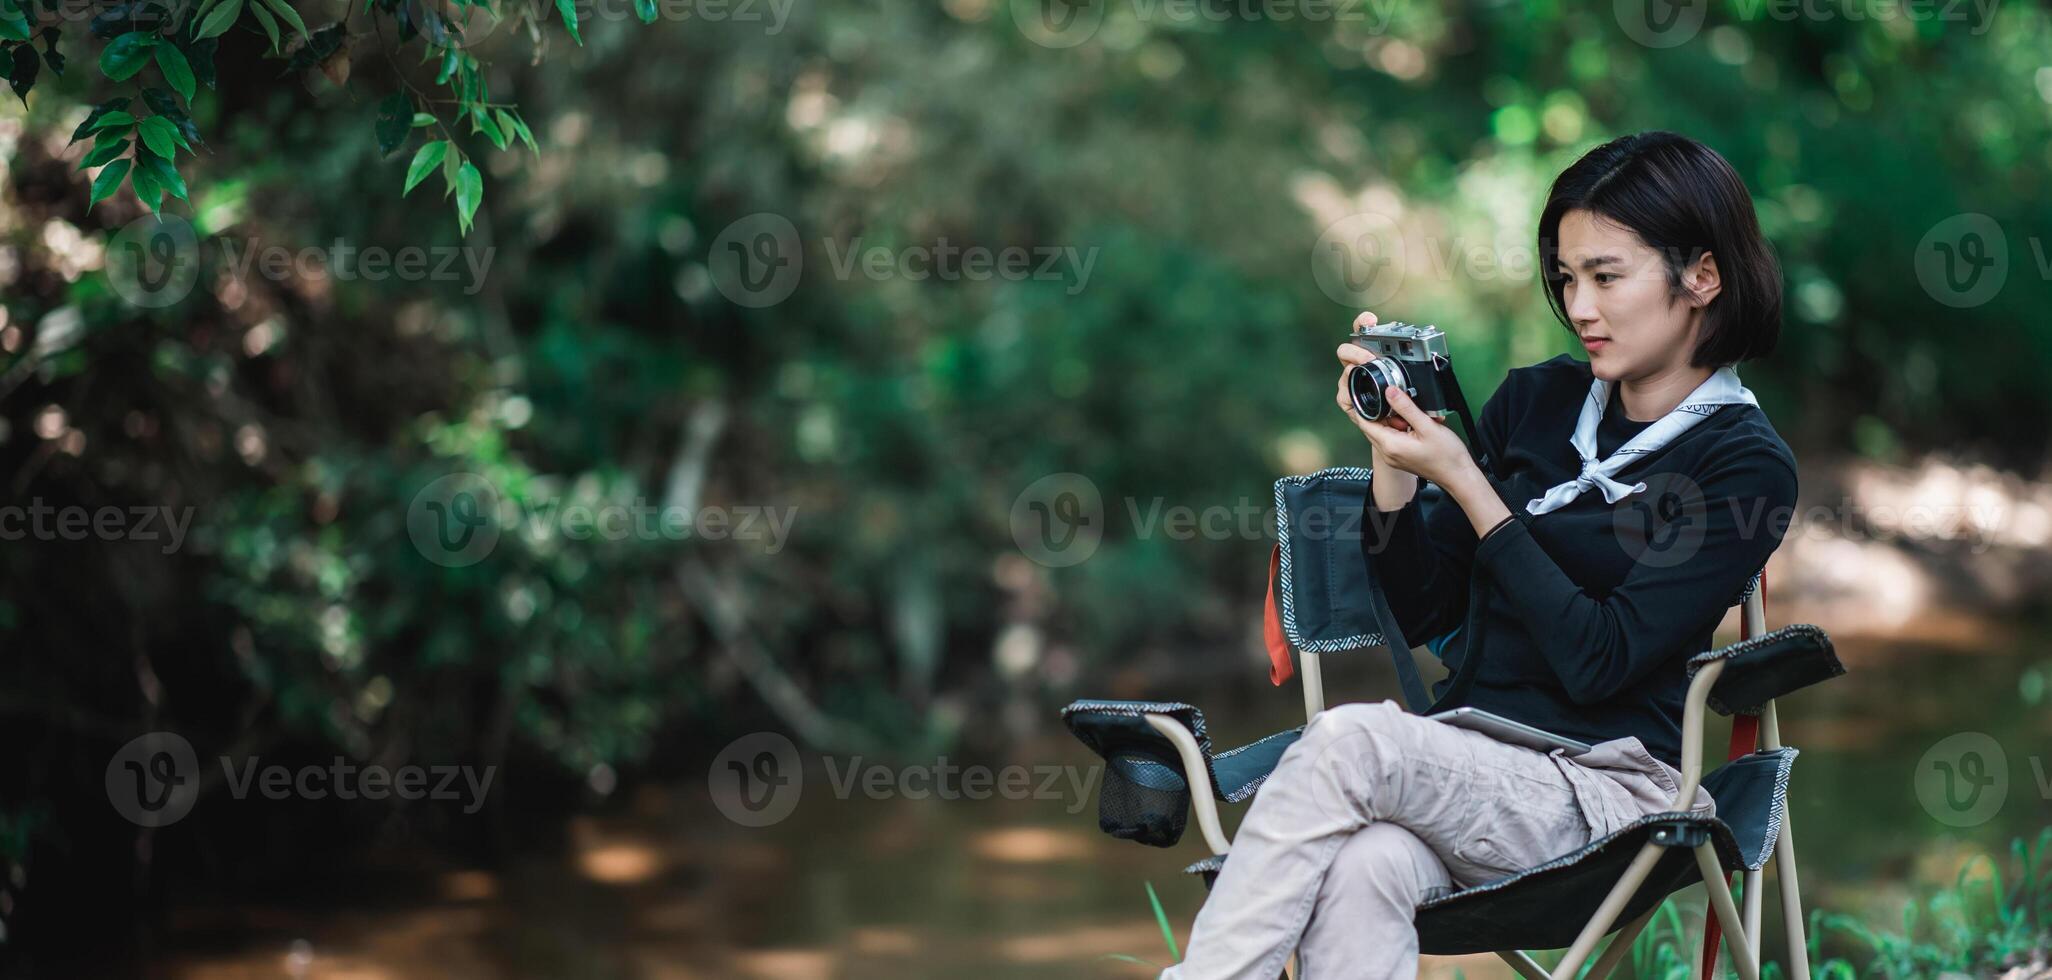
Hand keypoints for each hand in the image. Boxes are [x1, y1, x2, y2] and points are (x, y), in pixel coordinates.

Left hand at [1337, 313, 1475, 488]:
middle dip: (1380, 410)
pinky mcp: (1400, 456)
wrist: (1458, 475)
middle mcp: (1387, 453)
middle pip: (1371, 425)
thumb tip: (1390, 391)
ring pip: (1382, 430)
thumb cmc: (1447, 456)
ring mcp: (1393, 456)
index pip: (1364, 422)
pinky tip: (1413, 424)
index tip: (1368, 391)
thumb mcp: (1427, 426)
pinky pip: (1391, 437)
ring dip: (1391, 419)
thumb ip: (1406, 407)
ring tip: (1410, 415)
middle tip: (1395, 400)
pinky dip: (1398, 427)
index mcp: (1390, 445)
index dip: (1363, 405)